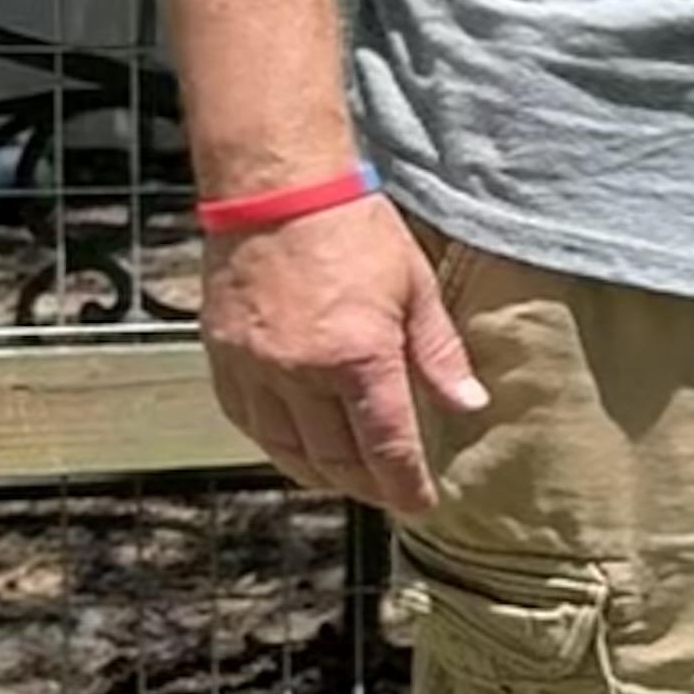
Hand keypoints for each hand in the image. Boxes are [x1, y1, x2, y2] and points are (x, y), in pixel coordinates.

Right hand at [199, 197, 487, 519]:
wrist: (273, 189)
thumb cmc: (352, 229)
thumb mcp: (415, 287)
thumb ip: (439, 355)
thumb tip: (470, 405)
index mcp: (358, 357)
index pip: (387, 447)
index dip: (406, 486)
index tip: (422, 504)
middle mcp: (301, 373)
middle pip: (337, 459)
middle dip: (367, 485)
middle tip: (389, 492)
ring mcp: (256, 370)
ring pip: (288, 451)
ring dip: (322, 474)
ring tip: (348, 478)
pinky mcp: (223, 360)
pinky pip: (250, 424)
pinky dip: (277, 445)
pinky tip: (298, 447)